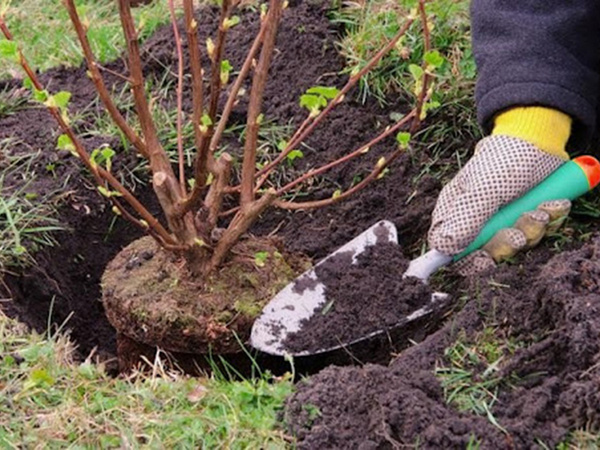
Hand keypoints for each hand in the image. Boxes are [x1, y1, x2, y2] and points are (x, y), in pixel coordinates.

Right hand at [428, 134, 569, 274]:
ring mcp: (503, 220)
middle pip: (485, 253)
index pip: (450, 249)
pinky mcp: (527, 218)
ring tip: (539, 210)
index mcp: (455, 212)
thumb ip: (464, 221)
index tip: (485, 258)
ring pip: (515, 246)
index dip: (467, 259)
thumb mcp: (483, 190)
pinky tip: (551, 204)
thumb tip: (443, 249)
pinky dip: (548, 221)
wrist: (541, 139)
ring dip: (532, 230)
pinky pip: (538, 234)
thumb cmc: (503, 159)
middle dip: (507, 244)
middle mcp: (477, 220)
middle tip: (518, 232)